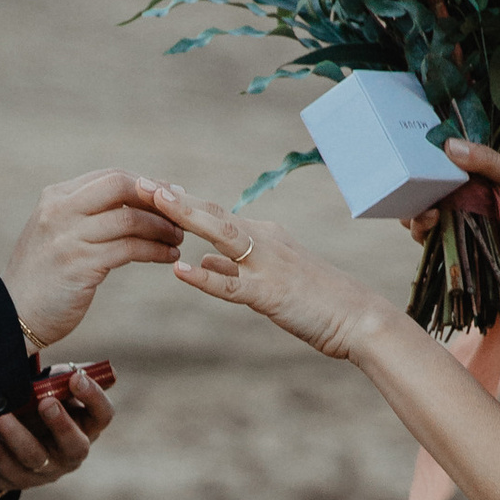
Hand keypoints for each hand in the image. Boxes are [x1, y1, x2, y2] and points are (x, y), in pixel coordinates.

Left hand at [0, 372, 115, 499]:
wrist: (5, 439)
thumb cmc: (32, 403)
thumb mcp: (47, 387)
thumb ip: (58, 374)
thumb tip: (62, 337)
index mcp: (86, 424)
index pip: (103, 414)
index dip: (93, 397)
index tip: (76, 377)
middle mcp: (72, 449)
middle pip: (76, 444)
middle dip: (61, 423)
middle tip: (46, 402)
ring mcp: (48, 469)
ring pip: (36, 457)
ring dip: (17, 435)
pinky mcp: (20, 479)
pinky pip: (7, 467)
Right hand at [2, 170, 183, 348]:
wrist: (12, 315)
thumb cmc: (44, 277)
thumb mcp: (58, 234)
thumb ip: (87, 214)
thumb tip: (137, 197)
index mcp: (55, 197)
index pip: (109, 177)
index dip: (145, 184)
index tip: (170, 196)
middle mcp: (60, 211)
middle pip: (120, 186)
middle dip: (156, 198)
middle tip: (180, 214)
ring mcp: (69, 237)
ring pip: (130, 219)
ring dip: (162, 227)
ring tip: (178, 238)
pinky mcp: (80, 265)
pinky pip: (130, 249)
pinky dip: (155, 251)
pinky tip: (167, 256)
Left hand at [142, 183, 394, 361]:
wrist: (358, 318)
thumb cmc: (317, 300)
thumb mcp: (271, 279)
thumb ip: (234, 269)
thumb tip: (203, 260)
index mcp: (263, 237)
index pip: (215, 214)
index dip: (181, 202)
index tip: (150, 188)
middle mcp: (264, 242)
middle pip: (213, 214)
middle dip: (175, 199)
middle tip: (140, 181)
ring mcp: (267, 266)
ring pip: (221, 236)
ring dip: (187, 216)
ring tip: (156, 201)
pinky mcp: (271, 294)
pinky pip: (232, 286)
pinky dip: (205, 278)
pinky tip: (179, 271)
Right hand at [404, 140, 499, 300]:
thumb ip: (488, 161)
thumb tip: (450, 145)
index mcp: (475, 187)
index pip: (442, 175)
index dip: (426, 170)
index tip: (414, 162)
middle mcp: (463, 209)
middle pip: (427, 200)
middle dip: (414, 196)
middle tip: (413, 192)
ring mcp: (459, 234)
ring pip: (425, 225)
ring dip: (417, 218)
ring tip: (427, 216)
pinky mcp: (459, 259)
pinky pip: (434, 249)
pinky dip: (426, 240)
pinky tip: (431, 231)